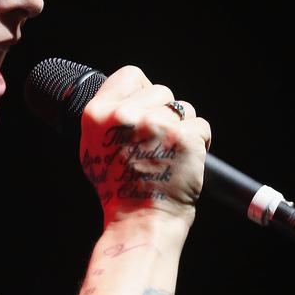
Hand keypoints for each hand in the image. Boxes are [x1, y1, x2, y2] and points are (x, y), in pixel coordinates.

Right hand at [79, 66, 211, 227]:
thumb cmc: (117, 188)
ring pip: (184, 108)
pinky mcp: (183, 137)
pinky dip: (198, 143)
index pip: (130, 75)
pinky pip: (201, 126)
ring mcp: (155, 124)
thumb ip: (105, 120)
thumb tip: (123, 100)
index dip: (142, 91)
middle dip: (165, 113)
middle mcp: (124, 115)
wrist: (140, 219)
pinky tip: (183, 160)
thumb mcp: (92, 149)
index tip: (145, 110)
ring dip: (182, 127)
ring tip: (168, 154)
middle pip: (161, 91)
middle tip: (156, 142)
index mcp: (97, 114)